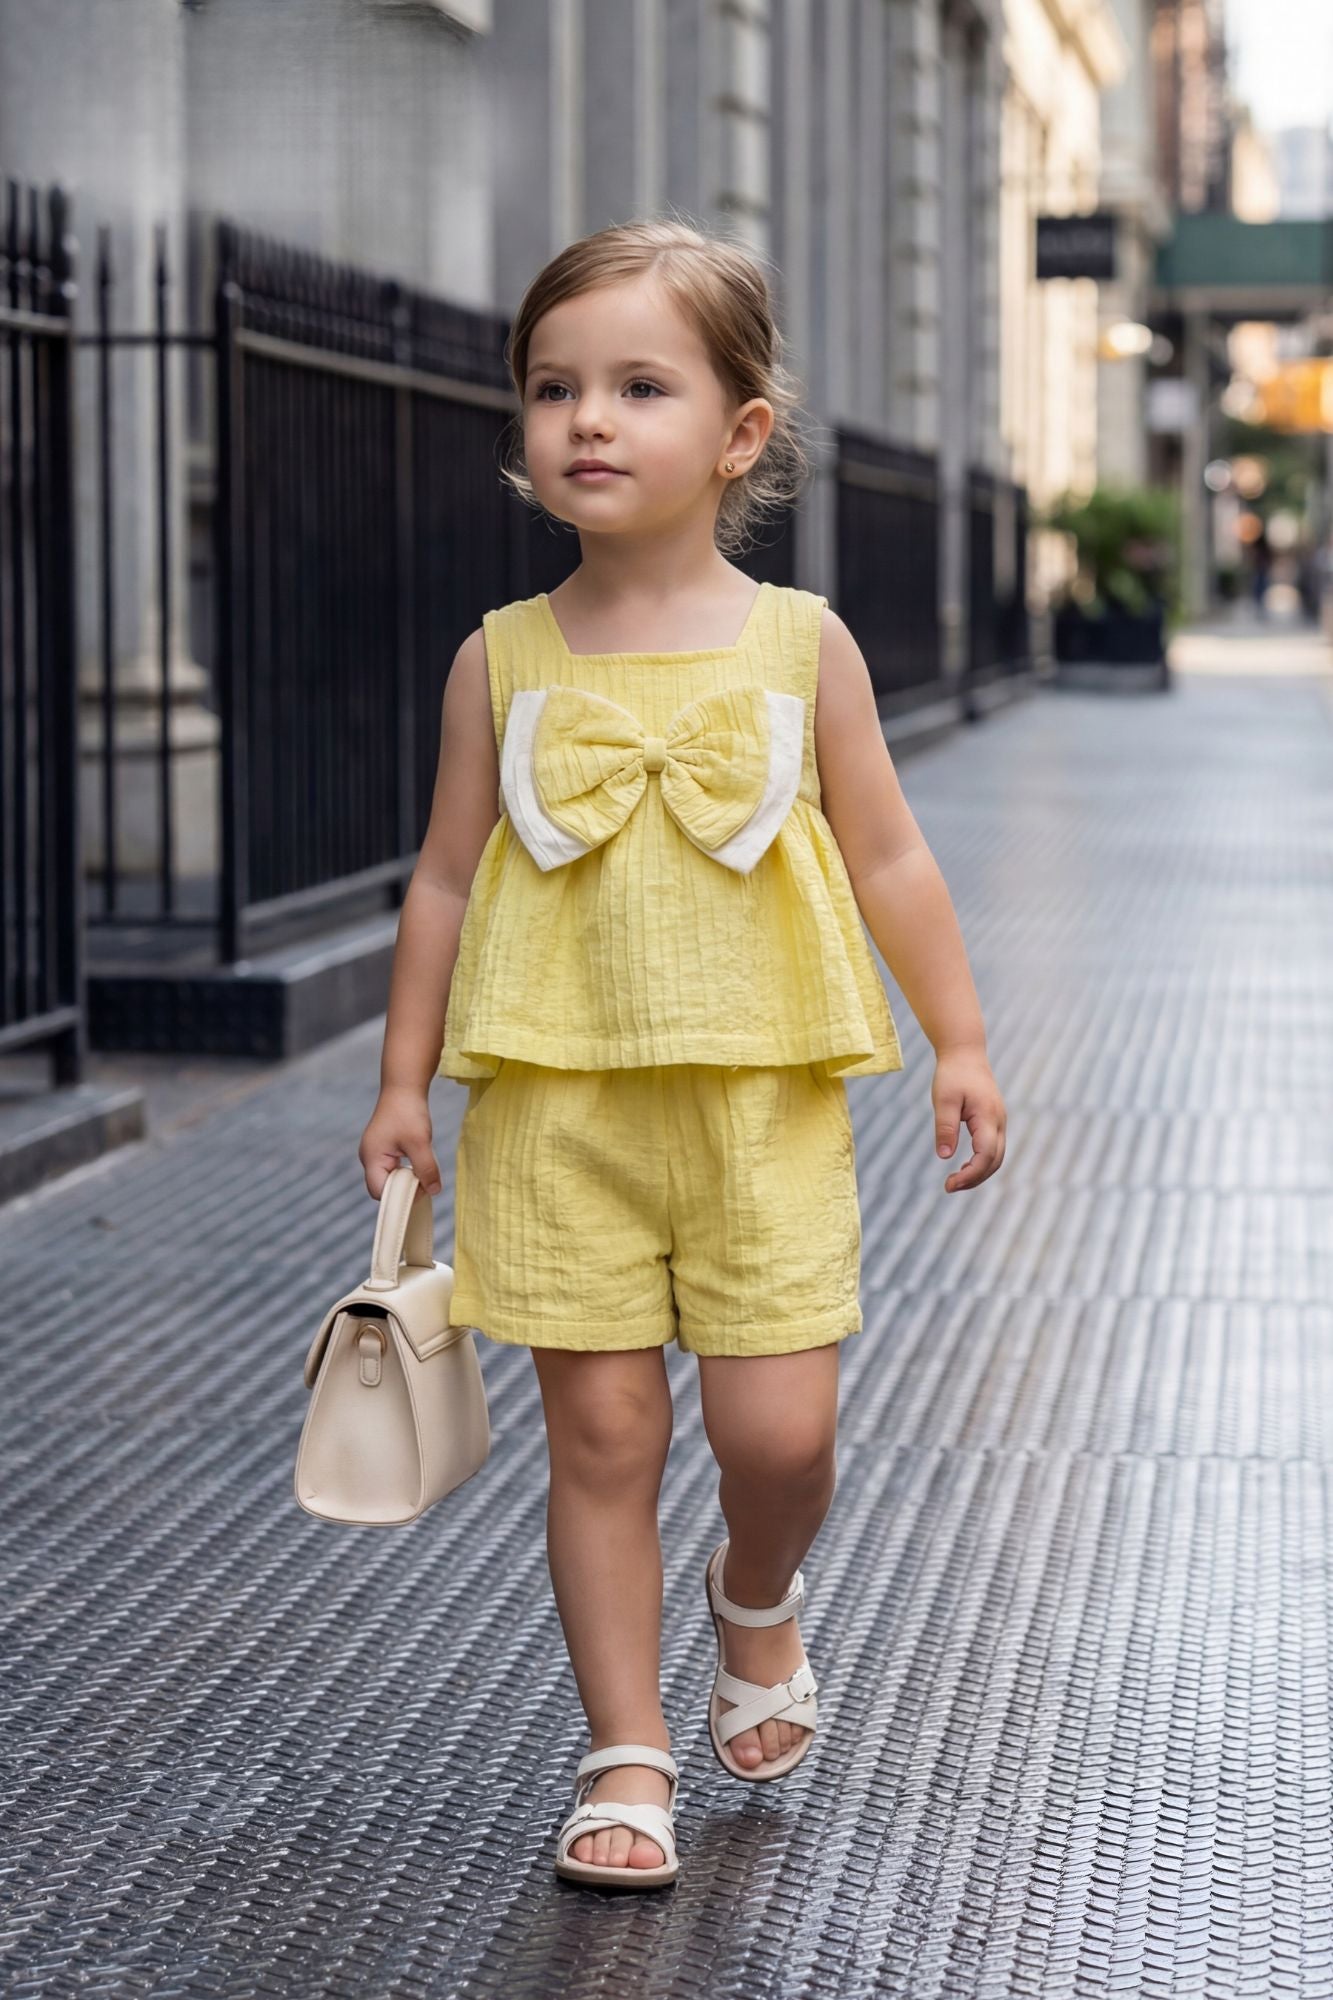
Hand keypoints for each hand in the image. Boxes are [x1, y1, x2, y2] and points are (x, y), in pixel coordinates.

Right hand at [359, 1085, 441, 1200]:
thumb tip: (434, 1191)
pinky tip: (420, 1161)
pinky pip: (393, 1168)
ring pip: (390, 1178)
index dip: (400, 1196)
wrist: (404, 1087)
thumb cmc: (408, 1112)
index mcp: (371, 1158)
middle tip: (426, 1181)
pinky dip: (407, 1170)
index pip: (380, 1192)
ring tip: (424, 1169)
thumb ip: (426, 1169)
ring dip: (408, 1178)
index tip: (422, 1188)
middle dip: (405, 1188)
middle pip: (384, 1187)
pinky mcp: (384, 1148)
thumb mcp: (420, 1142)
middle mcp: (369, 1158)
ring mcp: (375, 1153)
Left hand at [932, 1047, 1005, 1191]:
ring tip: (955, 1181)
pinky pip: (993, 1149)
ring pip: (996, 1157)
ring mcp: (999, 1121)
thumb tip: (944, 1157)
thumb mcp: (943, 1100)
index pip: (986, 1155)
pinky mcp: (994, 1121)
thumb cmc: (952, 1074)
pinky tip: (964, 1168)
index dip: (970, 1174)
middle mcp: (999, 1121)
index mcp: (988, 1117)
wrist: (965, 1053)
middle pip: (995, 1161)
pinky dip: (981, 1163)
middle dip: (974, 1179)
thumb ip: (945, 1128)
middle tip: (949, 1187)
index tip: (949, 1184)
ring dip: (979, 1173)